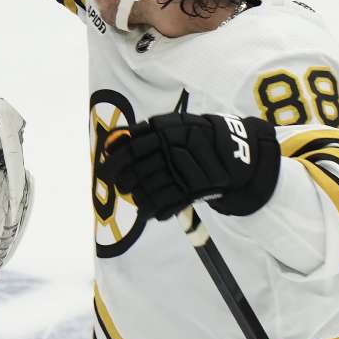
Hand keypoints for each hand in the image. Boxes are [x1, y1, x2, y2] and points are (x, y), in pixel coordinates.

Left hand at [98, 112, 279, 222]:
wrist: (236, 151)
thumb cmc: (196, 135)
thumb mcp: (172, 125)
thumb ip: (143, 132)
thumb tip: (111, 143)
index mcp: (165, 132)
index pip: (131, 150)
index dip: (113, 162)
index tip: (102, 171)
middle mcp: (172, 152)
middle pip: (136, 172)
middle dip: (123, 182)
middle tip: (120, 186)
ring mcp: (183, 172)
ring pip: (148, 190)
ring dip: (136, 197)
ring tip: (134, 197)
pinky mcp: (192, 190)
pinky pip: (164, 204)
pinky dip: (151, 211)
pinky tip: (145, 213)